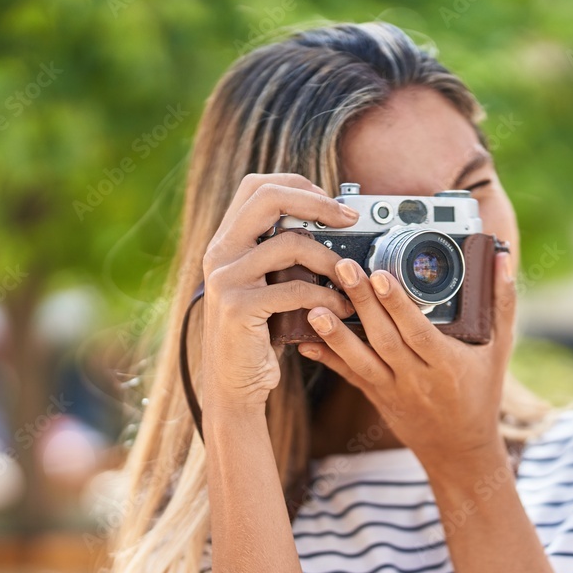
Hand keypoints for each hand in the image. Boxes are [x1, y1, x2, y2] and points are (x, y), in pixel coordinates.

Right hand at [200, 173, 357, 413]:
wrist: (233, 386)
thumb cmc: (258, 335)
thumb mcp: (263, 286)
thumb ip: (279, 255)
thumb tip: (328, 224)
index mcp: (226, 242)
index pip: (256, 187)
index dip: (297, 185)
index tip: (332, 204)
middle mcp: (220, 253)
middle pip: (268, 199)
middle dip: (317, 203)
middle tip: (350, 219)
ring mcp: (226, 279)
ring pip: (291, 244)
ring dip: (332, 260)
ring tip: (352, 277)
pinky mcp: (239, 308)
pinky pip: (295, 289)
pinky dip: (327, 296)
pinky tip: (341, 307)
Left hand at [296, 251, 516, 473]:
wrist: (460, 450)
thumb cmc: (481, 393)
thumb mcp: (500, 348)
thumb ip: (500, 302)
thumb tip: (501, 258)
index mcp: (447, 364)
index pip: (418, 331)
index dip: (397, 304)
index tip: (379, 275)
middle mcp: (417, 378)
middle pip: (384, 338)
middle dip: (361, 303)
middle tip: (341, 268)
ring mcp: (393, 390)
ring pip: (360, 360)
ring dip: (335, 334)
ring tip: (315, 307)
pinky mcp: (376, 397)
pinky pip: (349, 377)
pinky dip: (327, 359)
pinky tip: (305, 341)